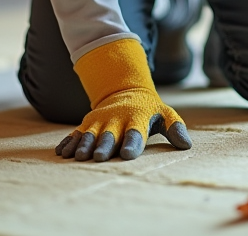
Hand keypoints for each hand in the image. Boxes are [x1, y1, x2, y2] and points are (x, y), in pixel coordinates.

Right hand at [58, 38, 191, 161]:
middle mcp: (116, 120)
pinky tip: (61, 153)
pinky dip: (68, 142)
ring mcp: (99, 121)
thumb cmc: (149, 110)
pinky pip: (75, 133)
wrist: (125, 90)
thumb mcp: (165, 114)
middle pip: (109, 135)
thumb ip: (175, 128)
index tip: (128, 155)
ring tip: (78, 157)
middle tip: (98, 157)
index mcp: (137, 118)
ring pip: (90, 134)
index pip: (136, 133)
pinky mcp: (86, 124)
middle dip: (104, 145)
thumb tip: (186, 144)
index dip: (132, 143)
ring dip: (83, 145)